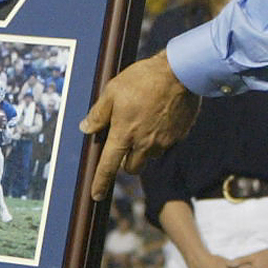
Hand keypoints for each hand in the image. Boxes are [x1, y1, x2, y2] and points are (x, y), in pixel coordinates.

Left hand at [79, 52, 200, 199]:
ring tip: (145, 122)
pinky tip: (160, 117)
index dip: (100, 182)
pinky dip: (160, 137)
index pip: (108, 166)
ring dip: (144, 149)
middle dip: (126, 160)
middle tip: (126, 141)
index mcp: (124, 134)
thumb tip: (86, 128)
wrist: (180, 72)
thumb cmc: (143, 79)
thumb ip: (98, 113)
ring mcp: (163, 141)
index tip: (96, 195)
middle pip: (132, 167)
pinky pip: (166, 144)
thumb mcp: (113, 91)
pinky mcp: (178, 136)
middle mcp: (144, 143)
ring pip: (150, 157)